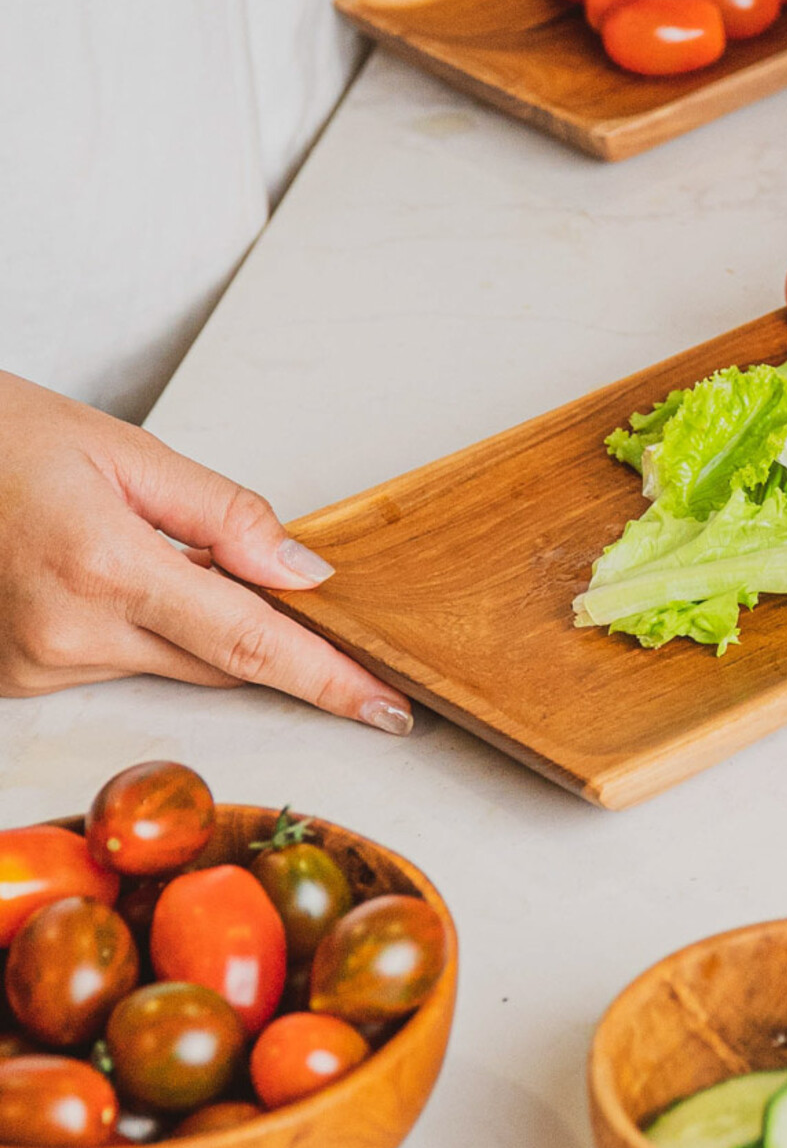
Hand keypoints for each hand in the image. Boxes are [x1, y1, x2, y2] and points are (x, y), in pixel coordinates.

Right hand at [0, 372, 412, 731]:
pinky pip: (123, 663)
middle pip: (224, 661)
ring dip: (197, 622)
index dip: (329, 680)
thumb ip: (224, 516)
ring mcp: (38, 665)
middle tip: (321, 618)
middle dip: (277, 641)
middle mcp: (69, 634)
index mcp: (106, 568)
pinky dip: (146, 628)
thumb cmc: (3, 439)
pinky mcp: (19, 678)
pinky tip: (113, 576)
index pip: (251, 642)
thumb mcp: (126, 453)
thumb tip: (304, 573)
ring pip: (175, 663)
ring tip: (147, 548)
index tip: (388, 708)